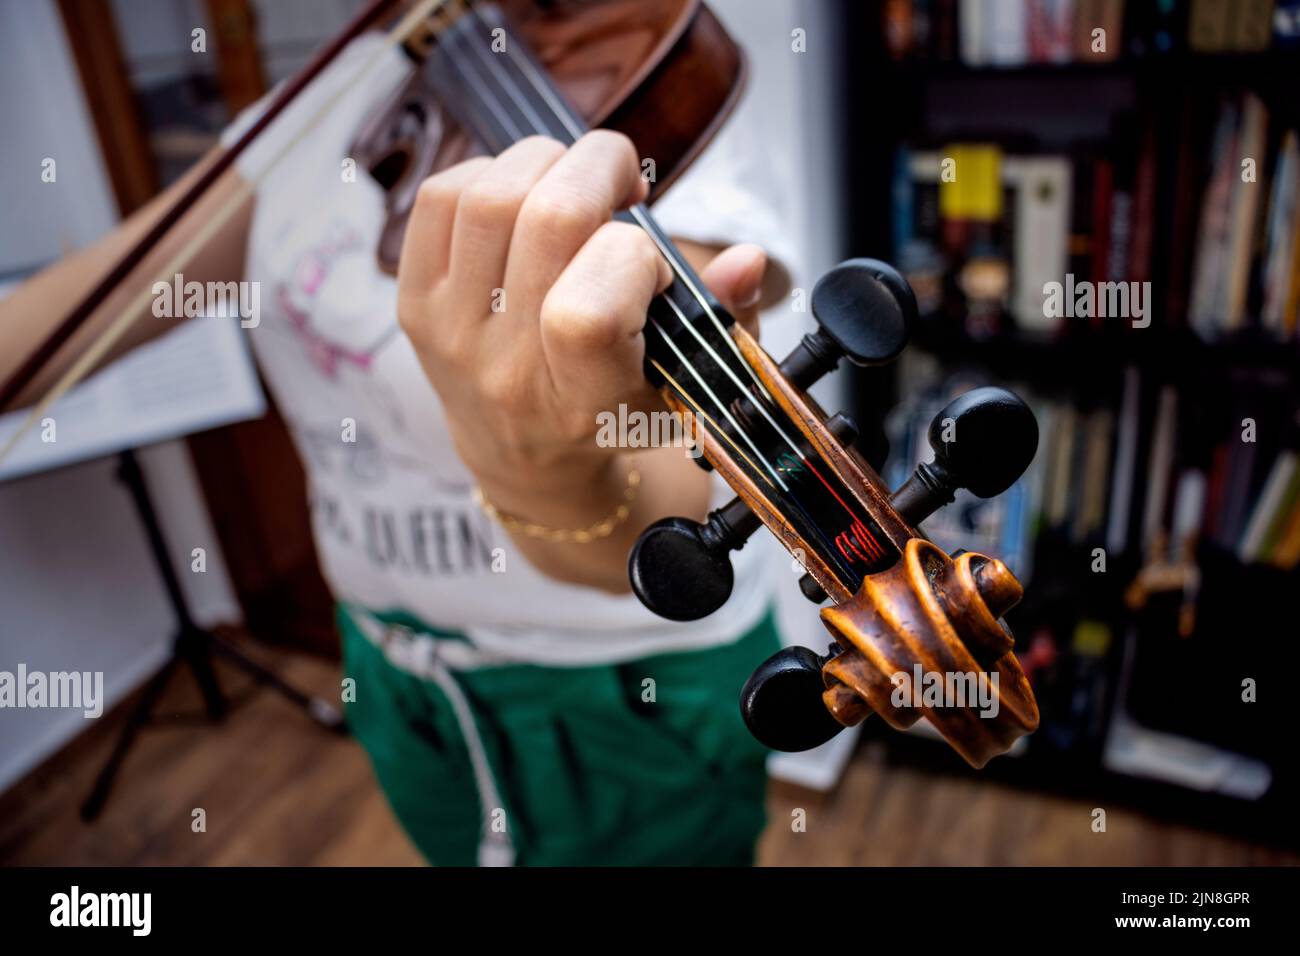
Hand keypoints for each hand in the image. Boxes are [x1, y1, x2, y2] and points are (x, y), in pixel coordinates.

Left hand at [396, 131, 766, 589]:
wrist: (525, 456)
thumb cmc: (616, 408)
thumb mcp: (686, 382)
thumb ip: (725, 320)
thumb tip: (749, 259)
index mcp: (583, 401)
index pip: (588, 312)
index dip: (634, 255)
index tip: (652, 263)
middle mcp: (508, 372)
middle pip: (544, 220)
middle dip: (600, 168)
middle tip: (623, 183)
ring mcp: (451, 336)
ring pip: (489, 196)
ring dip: (547, 164)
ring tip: (575, 187)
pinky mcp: (414, 304)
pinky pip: (439, 197)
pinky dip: (488, 173)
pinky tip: (525, 198)